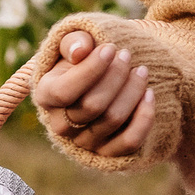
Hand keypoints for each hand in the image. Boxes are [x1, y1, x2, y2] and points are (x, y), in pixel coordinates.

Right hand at [29, 29, 155, 157]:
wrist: (99, 85)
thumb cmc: (83, 61)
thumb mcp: (75, 46)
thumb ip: (74, 41)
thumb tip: (81, 50)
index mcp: (45, 97)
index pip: (64, 91)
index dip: (91, 69)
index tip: (111, 48)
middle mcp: (61, 125)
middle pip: (93, 105)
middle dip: (116, 76)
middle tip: (127, 55)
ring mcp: (84, 143)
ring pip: (113, 119)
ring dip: (133, 90)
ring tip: (141, 69)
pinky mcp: (108, 153)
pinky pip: (130, 141)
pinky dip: (144, 117)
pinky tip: (149, 94)